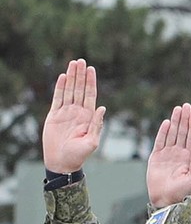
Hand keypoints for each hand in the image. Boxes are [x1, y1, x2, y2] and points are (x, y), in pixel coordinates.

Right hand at [43, 59, 106, 173]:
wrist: (62, 162)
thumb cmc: (79, 155)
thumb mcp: (92, 142)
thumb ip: (97, 125)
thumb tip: (102, 108)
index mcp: (88, 117)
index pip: (90, 95)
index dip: (91, 82)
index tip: (91, 69)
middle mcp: (78, 112)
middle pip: (80, 89)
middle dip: (81, 75)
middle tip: (81, 60)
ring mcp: (66, 112)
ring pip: (69, 90)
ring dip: (71, 77)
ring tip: (73, 63)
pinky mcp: (54, 115)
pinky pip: (57, 98)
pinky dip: (60, 87)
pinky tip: (63, 77)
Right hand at [146, 104, 190, 208]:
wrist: (165, 199)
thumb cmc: (182, 191)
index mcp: (189, 157)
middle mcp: (179, 153)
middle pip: (182, 132)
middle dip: (184, 119)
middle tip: (186, 105)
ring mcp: (168, 154)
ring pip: (171, 134)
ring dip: (174, 122)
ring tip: (177, 109)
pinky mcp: (156, 157)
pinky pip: (160, 142)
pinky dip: (163, 132)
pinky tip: (166, 123)